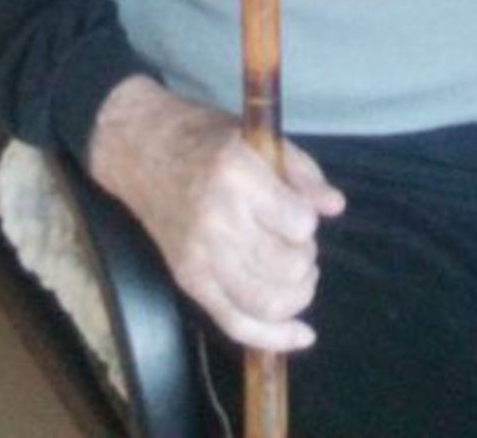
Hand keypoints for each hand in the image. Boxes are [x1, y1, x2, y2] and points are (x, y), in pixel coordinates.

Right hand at [87, 76, 344, 351]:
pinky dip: (274, 338)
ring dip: (298, 295)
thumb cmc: (204, 137)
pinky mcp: (189, 281)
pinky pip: (236, 325)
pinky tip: (300, 334)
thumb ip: (302, 173)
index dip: (308, 221)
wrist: (141, 150)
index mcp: (237, 175)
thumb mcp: (258, 138)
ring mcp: (200, 257)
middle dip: (306, 259)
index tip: (299, 210)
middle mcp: (218, 220)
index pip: (299, 223)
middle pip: (287, 267)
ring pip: (267, 302)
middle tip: (296, 242)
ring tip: (297, 274)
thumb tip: (335, 206)